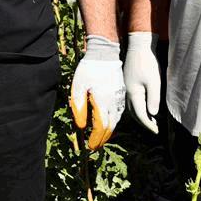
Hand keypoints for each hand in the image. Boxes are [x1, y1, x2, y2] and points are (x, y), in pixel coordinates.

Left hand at [70, 35, 125, 149]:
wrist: (105, 53)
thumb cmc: (89, 69)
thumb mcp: (78, 87)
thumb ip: (78, 107)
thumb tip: (81, 126)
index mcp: (102, 101)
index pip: (101, 126)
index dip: (96, 139)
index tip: (90, 147)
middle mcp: (114, 102)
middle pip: (110, 126)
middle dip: (103, 138)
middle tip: (95, 147)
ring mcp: (119, 97)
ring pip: (117, 120)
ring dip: (109, 131)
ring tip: (101, 138)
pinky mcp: (122, 93)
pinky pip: (119, 112)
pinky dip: (114, 121)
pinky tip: (108, 122)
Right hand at [123, 31, 161, 133]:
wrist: (139, 45)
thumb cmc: (148, 62)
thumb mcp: (154, 81)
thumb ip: (153, 98)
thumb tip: (153, 114)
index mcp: (133, 93)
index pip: (140, 115)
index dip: (149, 124)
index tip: (157, 131)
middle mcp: (128, 92)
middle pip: (134, 113)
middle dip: (144, 122)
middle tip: (154, 128)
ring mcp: (127, 86)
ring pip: (132, 106)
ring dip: (140, 115)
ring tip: (151, 119)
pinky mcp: (128, 81)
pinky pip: (132, 99)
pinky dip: (138, 106)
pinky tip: (145, 105)